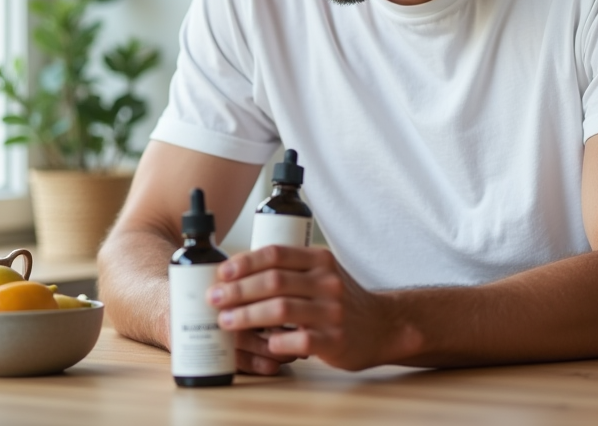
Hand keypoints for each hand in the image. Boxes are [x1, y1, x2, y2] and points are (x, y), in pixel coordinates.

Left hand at [207, 245, 394, 371]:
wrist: (382, 325)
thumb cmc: (341, 299)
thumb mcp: (321, 273)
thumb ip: (289, 268)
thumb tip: (236, 271)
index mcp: (320, 260)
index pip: (276, 254)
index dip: (244, 262)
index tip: (221, 273)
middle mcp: (327, 282)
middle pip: (273, 281)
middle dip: (238, 290)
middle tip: (214, 299)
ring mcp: (332, 312)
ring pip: (281, 308)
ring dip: (247, 315)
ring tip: (226, 321)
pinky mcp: (336, 340)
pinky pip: (299, 340)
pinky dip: (277, 341)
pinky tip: (263, 344)